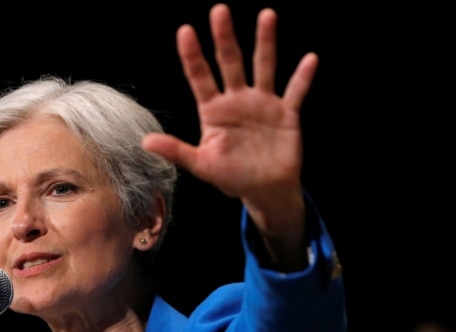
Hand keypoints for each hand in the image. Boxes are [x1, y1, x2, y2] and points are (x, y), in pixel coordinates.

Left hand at [142, 3, 317, 268]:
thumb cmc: (232, 177)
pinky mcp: (286, 113)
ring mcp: (263, 104)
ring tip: (267, 15)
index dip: (192, 55)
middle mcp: (237, 100)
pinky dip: (303, 77)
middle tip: (219, 10)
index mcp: (214, 110)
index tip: (185, 30)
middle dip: (224, 38)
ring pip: (263, 67)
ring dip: (265, 42)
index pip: (200, 77)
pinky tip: (310, 59)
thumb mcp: (202, 165)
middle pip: (230, 62)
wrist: (265, 190)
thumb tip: (145, 141)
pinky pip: (296, 91)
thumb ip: (177, 151)